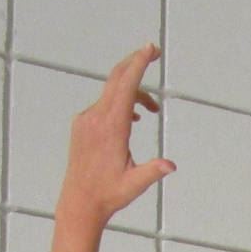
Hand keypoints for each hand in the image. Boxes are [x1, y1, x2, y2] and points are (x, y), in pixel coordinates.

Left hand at [57, 44, 174, 226]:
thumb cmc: (108, 194)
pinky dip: (120, 102)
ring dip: (133, 93)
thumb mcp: (135, 184)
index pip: (126, 86)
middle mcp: (96, 118)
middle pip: (116, 78)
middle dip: (136, 62)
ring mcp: (86, 119)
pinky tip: (131, 118)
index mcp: (112, 127)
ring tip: (152, 110)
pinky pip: (103, 104)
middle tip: (154, 53)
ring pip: (112, 93)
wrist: (79, 202)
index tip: (150, 50)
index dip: (139, 64)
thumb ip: (153, 171)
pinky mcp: (82, 125)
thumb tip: (171, 165)